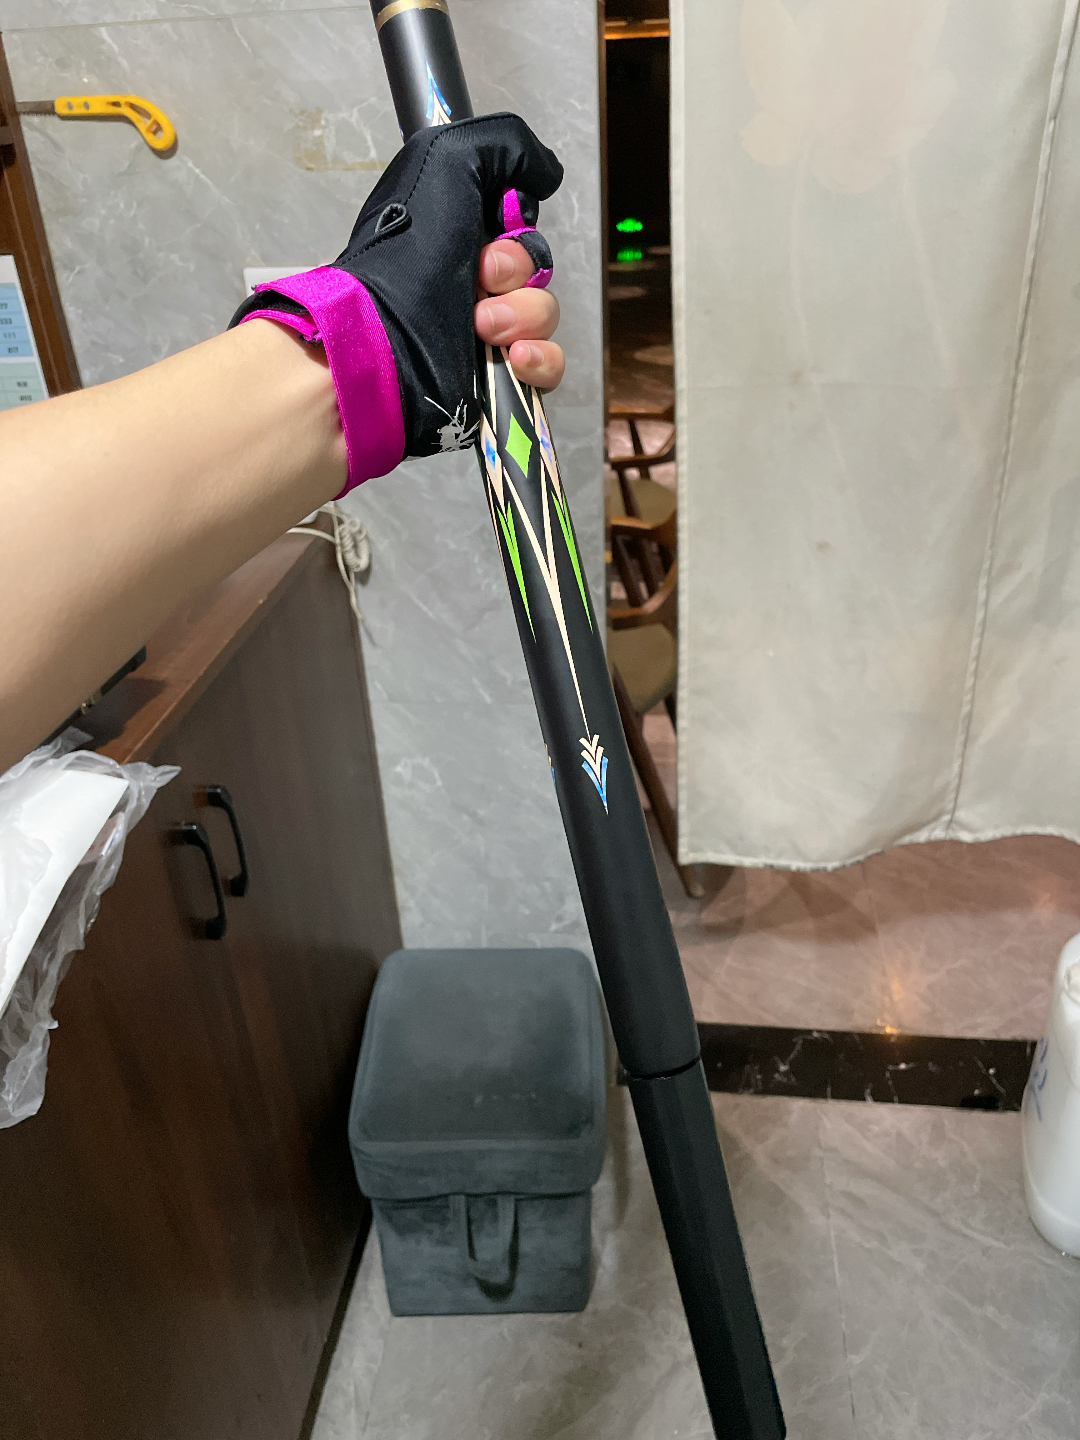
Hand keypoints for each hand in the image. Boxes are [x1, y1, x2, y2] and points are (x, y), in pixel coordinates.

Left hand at [230, 114, 562, 492]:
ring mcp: (486, 336)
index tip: (492, 230)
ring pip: (545, 317)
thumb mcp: (446, 161)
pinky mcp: (497, 382)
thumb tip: (546, 172)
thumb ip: (504, 146)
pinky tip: (512, 357)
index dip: (516, 228)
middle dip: (519, 270)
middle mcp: (471, 285)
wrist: (384, 345)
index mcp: (458, 239)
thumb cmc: (403, 258)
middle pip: (538, 270)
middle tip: (480, 276)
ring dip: (523, 314)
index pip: (521, 227)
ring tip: (481, 324)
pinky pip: (548, 367)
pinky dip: (539, 359)